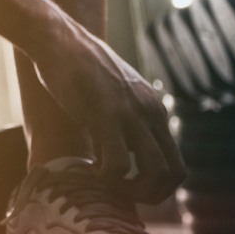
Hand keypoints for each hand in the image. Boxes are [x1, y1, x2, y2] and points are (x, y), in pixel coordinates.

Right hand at [33, 20, 185, 202]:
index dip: (155, 184)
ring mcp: (131, 113)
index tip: (129, 185)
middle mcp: (151, 111)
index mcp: (154, 107)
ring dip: (132, 191)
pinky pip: (120, 164)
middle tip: (121, 193)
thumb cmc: (77, 65)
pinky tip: (90, 169)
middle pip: (174, 173)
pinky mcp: (106, 115)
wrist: (59, 38)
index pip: (175, 161)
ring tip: (106, 183)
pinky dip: (107, 178)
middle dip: (151, 194)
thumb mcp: (114, 91)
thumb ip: (124, 115)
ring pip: (155, 172)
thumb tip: (118, 145)